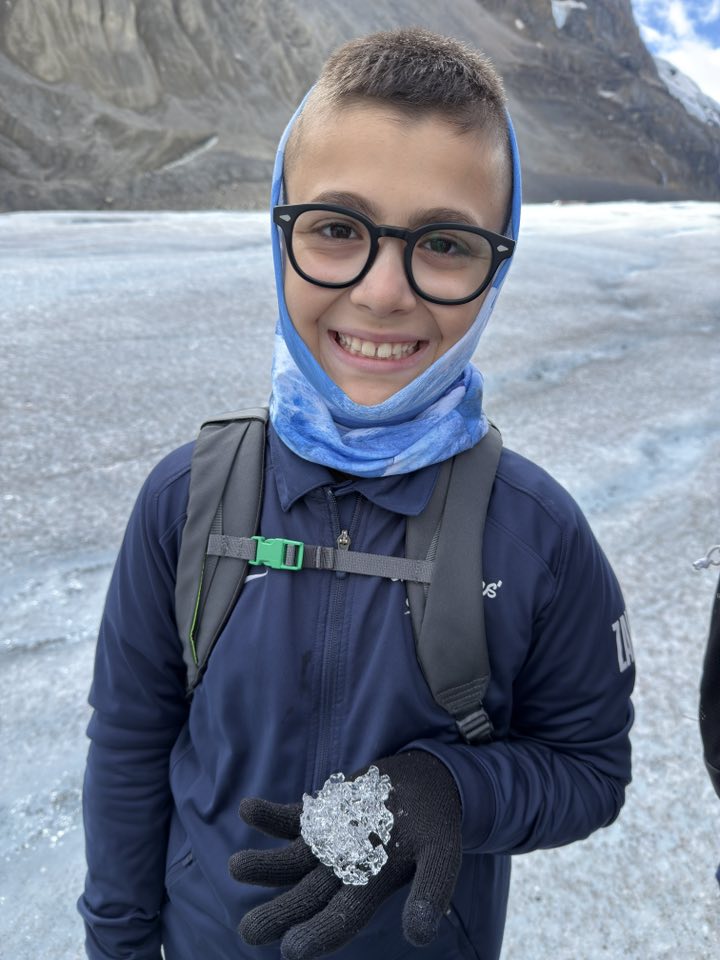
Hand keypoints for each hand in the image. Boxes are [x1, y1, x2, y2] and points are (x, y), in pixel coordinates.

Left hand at [228, 751, 461, 958]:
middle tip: (248, 932)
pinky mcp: (323, 814)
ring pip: (291, 861)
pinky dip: (269, 816)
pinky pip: (291, 818)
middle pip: (306, 897)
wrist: (427, 784)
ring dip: (263, 865)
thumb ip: (432, 890)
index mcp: (371, 887)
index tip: (291, 950)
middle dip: (278, 914)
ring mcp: (329, 842)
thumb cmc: (436, 824)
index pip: (340, 918)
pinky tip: (247, 809)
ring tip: (235, 866)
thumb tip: (421, 935)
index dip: (318, 935)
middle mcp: (343, 871)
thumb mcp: (442, 854)